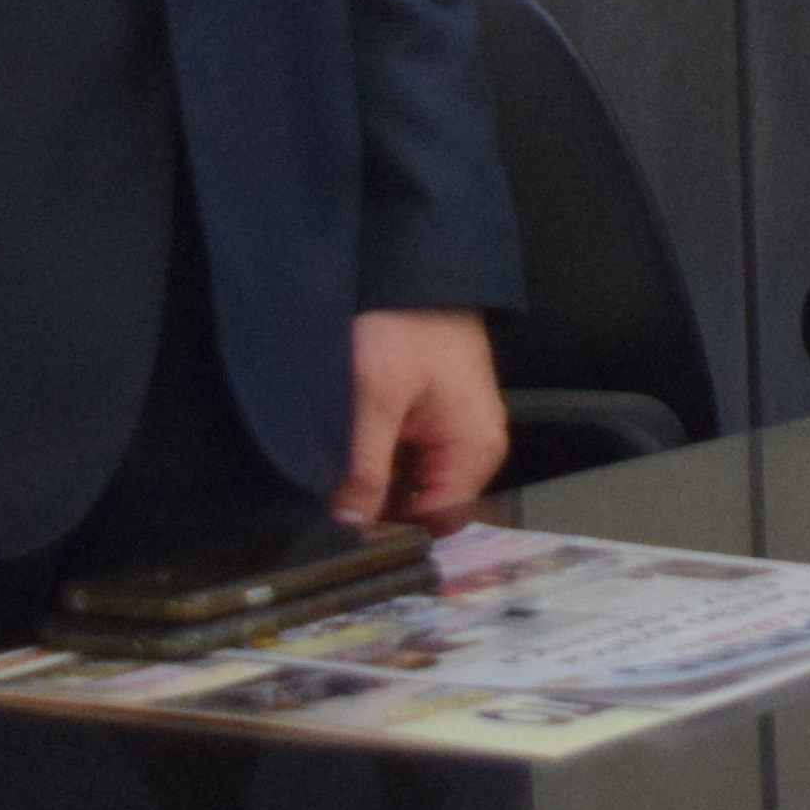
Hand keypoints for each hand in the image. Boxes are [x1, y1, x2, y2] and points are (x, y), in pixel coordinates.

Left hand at [338, 308, 506, 527]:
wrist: (415, 271)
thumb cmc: (407, 322)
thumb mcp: (377, 397)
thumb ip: (365, 467)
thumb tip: (350, 521)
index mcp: (475, 448)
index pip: (438, 522)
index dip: (393, 536)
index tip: (347, 539)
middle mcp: (473, 448)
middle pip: (427, 509)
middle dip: (381, 515)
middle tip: (333, 515)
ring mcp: (454, 435)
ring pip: (413, 488)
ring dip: (377, 491)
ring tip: (338, 487)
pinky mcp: (434, 422)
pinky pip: (409, 464)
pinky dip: (380, 468)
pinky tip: (352, 465)